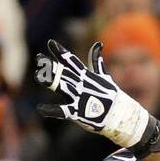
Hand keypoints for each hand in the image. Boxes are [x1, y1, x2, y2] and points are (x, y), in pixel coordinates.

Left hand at [37, 40, 155, 148]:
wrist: (121, 116)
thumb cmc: (112, 97)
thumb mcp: (104, 77)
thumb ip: (96, 62)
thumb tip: (97, 44)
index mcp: (85, 76)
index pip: (71, 61)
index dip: (60, 52)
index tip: (51, 44)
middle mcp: (80, 85)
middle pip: (62, 72)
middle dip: (50, 65)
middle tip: (39, 59)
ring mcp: (79, 98)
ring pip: (61, 86)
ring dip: (49, 81)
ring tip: (39, 76)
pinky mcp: (78, 113)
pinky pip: (63, 111)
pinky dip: (51, 111)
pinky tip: (41, 109)